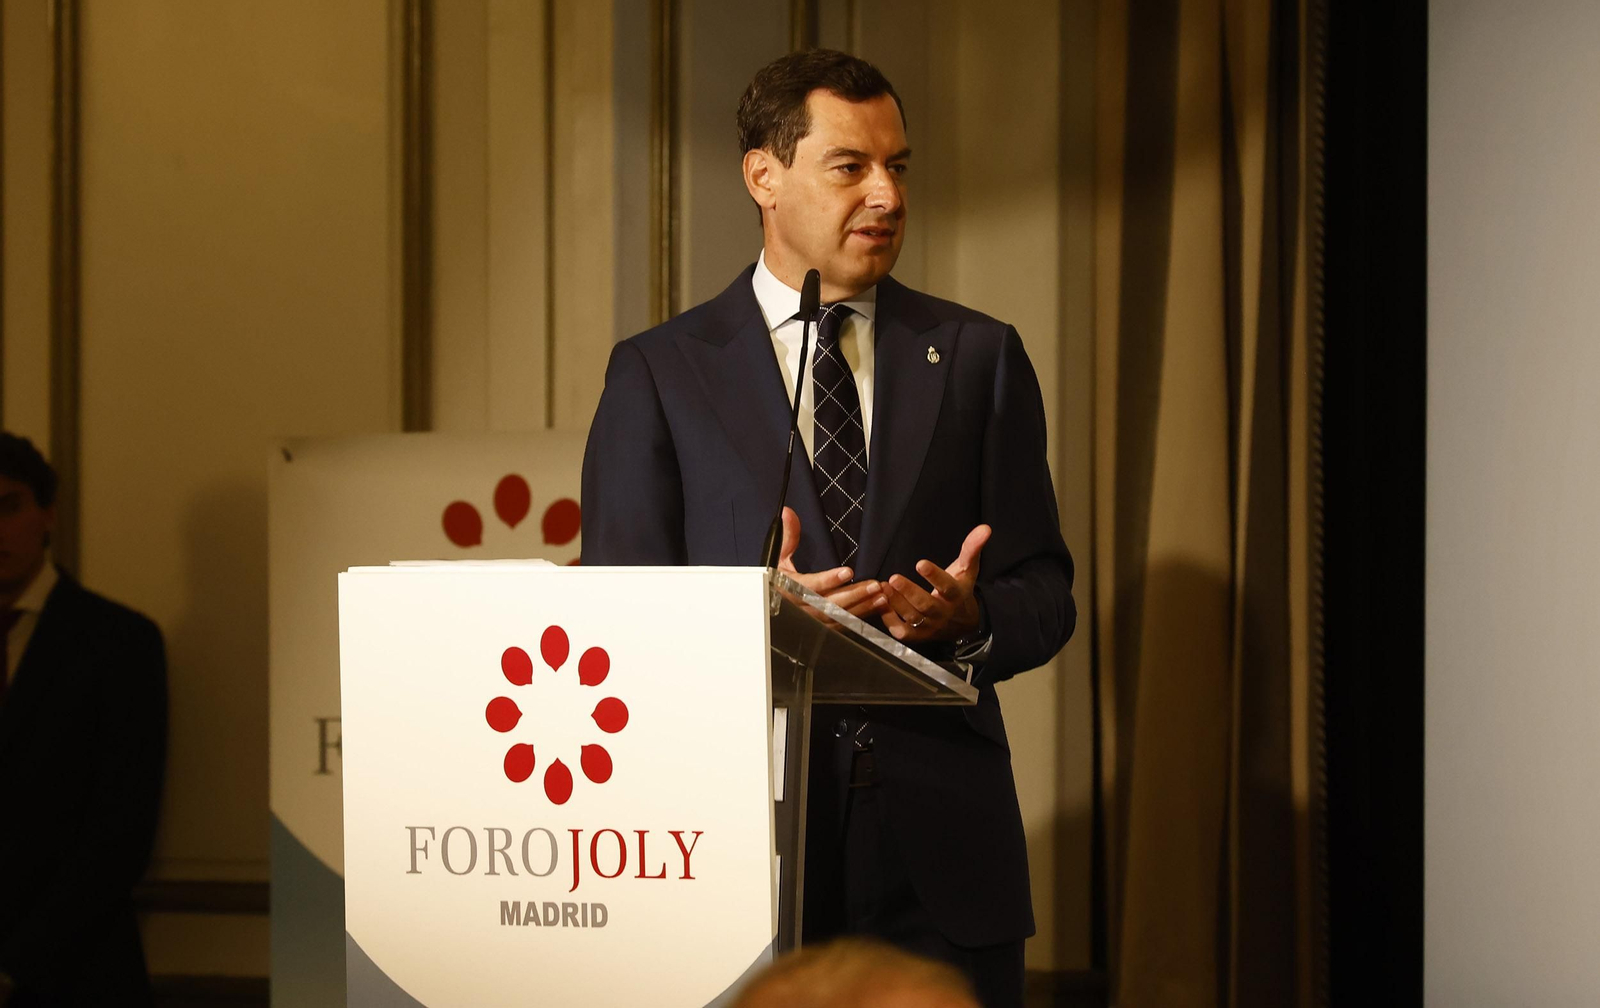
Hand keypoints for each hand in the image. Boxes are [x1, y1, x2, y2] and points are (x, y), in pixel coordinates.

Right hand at [777, 506, 885, 618]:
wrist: (774, 603)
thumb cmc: (778, 578)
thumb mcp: (779, 557)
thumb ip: (788, 536)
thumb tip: (788, 512)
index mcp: (787, 589)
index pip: (809, 587)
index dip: (829, 580)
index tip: (848, 572)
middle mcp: (799, 608)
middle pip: (829, 605)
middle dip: (854, 595)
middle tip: (875, 585)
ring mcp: (811, 620)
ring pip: (838, 617)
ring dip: (862, 607)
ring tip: (881, 596)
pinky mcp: (822, 627)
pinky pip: (842, 626)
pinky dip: (860, 617)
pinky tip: (876, 607)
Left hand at [880, 524, 990, 641]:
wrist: (964, 624)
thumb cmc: (960, 590)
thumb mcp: (967, 569)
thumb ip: (972, 548)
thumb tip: (985, 528)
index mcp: (956, 595)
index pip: (947, 586)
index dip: (934, 576)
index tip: (920, 563)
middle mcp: (943, 613)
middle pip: (926, 605)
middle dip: (909, 592)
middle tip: (894, 578)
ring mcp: (930, 626)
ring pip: (913, 617)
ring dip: (896, 603)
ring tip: (884, 587)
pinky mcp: (918, 635)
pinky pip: (903, 632)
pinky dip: (890, 621)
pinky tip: (881, 604)